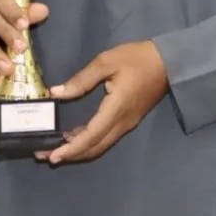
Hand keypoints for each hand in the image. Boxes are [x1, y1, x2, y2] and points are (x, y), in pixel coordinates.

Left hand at [40, 41, 168, 164]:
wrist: (170, 62)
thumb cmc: (137, 59)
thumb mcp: (105, 62)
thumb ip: (80, 80)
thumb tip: (55, 93)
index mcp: (116, 109)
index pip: (91, 135)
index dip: (72, 148)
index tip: (53, 156)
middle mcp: (123, 122)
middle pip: (95, 146)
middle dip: (71, 154)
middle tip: (46, 156)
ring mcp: (127, 123)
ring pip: (101, 144)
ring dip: (79, 150)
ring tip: (55, 149)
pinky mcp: (128, 119)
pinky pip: (106, 136)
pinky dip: (89, 140)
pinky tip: (73, 136)